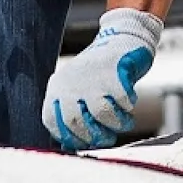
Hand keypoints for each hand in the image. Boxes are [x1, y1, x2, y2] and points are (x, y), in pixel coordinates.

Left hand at [45, 7, 163, 149]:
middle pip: (78, 122)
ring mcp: (92, 77)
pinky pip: (123, 102)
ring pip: (102, 114)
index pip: (54, 122)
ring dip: (117, 124)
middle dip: (97, 136)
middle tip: (109, 138)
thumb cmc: (100, 72)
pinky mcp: (114, 73)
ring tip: (125, 122)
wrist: (122, 38)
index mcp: (58, 87)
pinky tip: (129, 102)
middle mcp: (71, 82)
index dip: (71, 138)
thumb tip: (71, 144)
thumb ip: (73, 113)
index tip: (87, 142)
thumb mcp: (78, 88)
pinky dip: (128, 107)